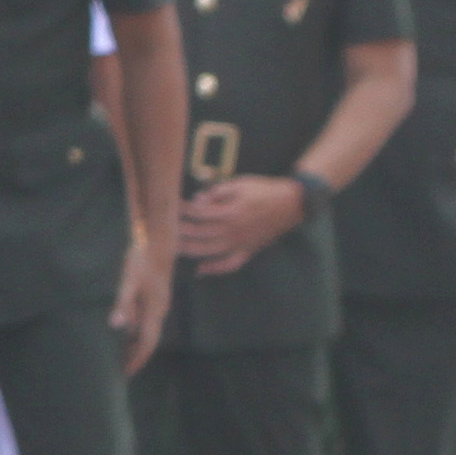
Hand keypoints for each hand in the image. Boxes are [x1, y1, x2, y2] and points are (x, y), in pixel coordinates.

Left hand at [113, 237, 172, 375]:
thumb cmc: (141, 258)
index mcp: (154, 310)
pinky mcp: (155, 295)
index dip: (137, 359)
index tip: (126, 374)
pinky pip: (147, 320)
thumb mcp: (129, 280)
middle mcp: (160, 310)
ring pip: (148, 330)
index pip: (147, 343)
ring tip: (121, 354)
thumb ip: (123, 302)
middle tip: (121, 369)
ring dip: (136, 343)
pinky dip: (137, 330)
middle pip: (149, 339)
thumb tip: (118, 326)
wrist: (158, 240)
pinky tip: (126, 329)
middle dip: (136, 355)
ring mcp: (159, 302)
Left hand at [175, 176, 306, 278]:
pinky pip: (230, 265)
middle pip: (199, 234)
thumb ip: (217, 192)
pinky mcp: (248, 251)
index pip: (199, 214)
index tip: (170, 207)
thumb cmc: (264, 190)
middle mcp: (232, 232)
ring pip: (209, 251)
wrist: (291, 204)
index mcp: (230, 213)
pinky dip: (215, 269)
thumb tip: (197, 200)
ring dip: (189, 251)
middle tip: (163, 229)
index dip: (183, 211)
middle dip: (180, 231)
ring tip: (172, 249)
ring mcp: (240, 244)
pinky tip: (200, 270)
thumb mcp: (240, 184)